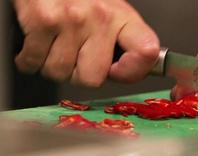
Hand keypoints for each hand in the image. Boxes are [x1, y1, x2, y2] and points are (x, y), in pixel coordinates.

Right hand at [13, 0, 159, 86]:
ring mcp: (72, 20)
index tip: (118, 71)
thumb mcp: (112, 13)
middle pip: (92, 79)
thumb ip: (124, 44)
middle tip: (76, 56)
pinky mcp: (43, 21)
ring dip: (53, 66)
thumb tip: (126, 74)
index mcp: (123, 18)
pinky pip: (34, 62)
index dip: (132, 72)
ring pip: (60, 73)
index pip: (146, 53)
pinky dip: (31, 60)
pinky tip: (39, 44)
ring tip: (56, 45)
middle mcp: (101, 18)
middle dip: (79, 74)